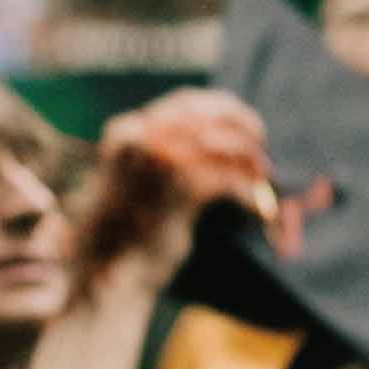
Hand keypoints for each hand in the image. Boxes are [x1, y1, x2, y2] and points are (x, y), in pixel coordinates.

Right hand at [80, 87, 273, 292]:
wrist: (106, 268)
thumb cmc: (127, 224)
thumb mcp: (139, 174)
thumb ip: (167, 149)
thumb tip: (218, 134)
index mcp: (129, 130)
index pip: (187, 101)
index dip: (224, 108)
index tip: (246, 123)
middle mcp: (142, 138)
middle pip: (209, 116)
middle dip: (244, 129)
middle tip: (261, 149)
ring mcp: (159, 163)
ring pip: (222, 146)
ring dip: (249, 162)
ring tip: (261, 180)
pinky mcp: (178, 193)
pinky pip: (228, 182)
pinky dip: (249, 195)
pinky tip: (257, 209)